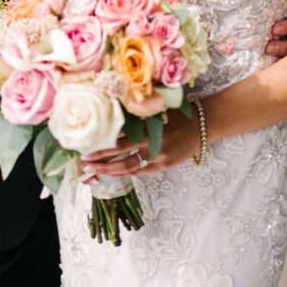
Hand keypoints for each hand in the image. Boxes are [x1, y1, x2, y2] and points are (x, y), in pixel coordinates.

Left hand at [81, 109, 200, 180]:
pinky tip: (114, 174)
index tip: (86, 149)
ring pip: (129, 166)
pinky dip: (127, 173)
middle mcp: (152, 142)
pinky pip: (142, 171)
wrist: (202, 125)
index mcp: (147, 126)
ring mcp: (159, 155)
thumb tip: (111, 123)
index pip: (120, 138)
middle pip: (120, 154)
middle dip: (101, 160)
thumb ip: (137, 119)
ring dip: (110, 171)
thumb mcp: (156, 112)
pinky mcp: (165, 165)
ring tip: (94, 173)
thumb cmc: (177, 115)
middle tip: (84, 164)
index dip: (102, 145)